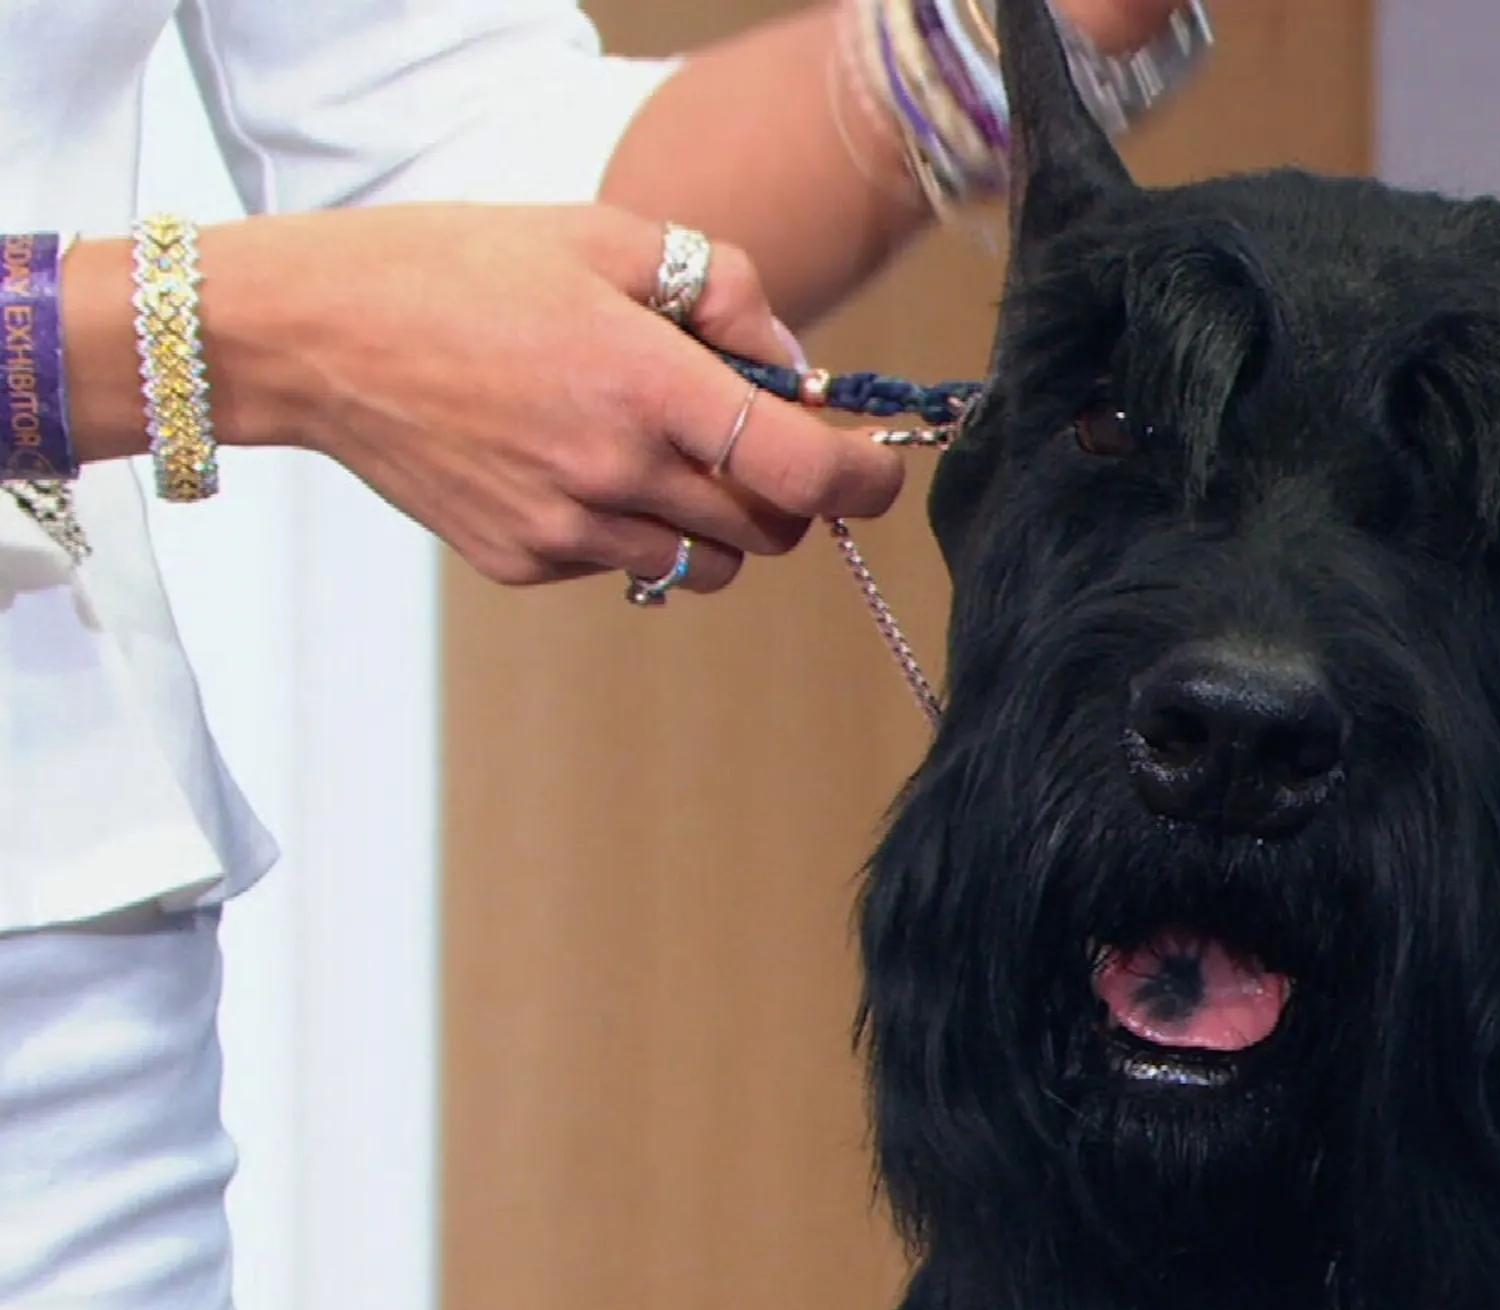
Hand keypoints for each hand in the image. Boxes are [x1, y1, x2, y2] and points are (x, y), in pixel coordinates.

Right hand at [200, 204, 905, 591]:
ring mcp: (566, 528)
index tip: (873, 472)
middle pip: (770, 529)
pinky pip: (626, 566)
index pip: (802, 471)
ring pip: (708, 563)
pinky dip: (633, 528)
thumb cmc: (459, 269)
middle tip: (748, 441)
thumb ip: (725, 294)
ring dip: (714, 520)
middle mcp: (613, 469)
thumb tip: (796, 370)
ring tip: (654, 449)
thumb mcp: (606, 240)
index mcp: (645, 383)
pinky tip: (575, 463)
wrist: (312, 335)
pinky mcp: (524, 560)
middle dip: (785, 495)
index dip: (862, 482)